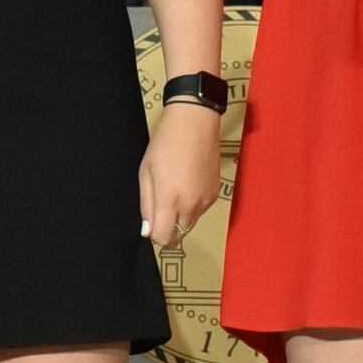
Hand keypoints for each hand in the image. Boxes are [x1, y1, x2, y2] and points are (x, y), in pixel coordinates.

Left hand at [140, 101, 219, 249]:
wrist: (195, 123)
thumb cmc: (165, 144)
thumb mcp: (146, 173)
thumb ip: (147, 205)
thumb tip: (148, 231)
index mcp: (170, 200)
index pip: (163, 239)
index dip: (154, 235)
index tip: (151, 223)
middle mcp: (192, 206)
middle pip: (179, 236)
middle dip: (168, 229)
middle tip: (160, 207)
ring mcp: (206, 201)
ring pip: (190, 224)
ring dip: (180, 218)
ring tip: (175, 190)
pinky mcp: (216, 194)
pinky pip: (201, 211)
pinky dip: (193, 206)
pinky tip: (188, 184)